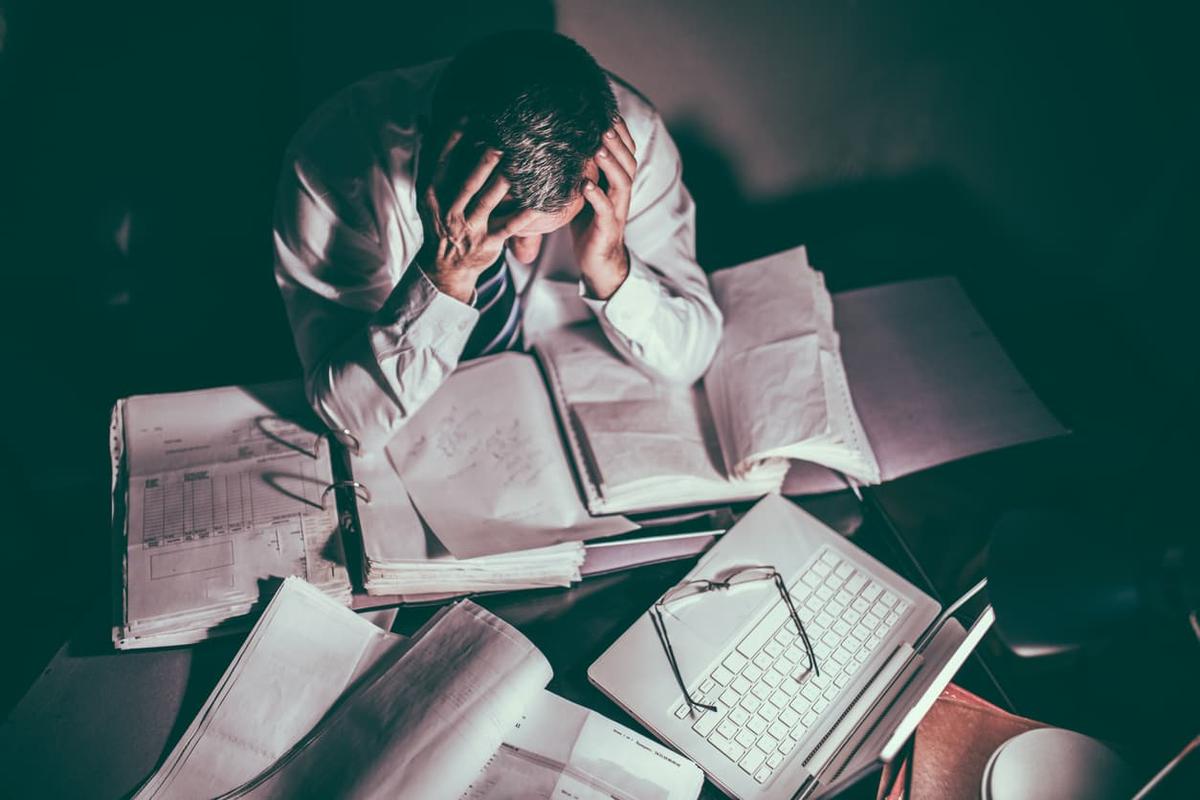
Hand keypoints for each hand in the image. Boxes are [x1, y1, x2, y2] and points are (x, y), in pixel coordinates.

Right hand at [417, 129, 535, 302]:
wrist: (444, 267)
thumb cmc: (441, 220)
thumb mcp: (429, 191)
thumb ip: (432, 156)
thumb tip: (425, 119)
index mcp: (433, 194)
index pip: (442, 164)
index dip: (454, 141)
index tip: (469, 119)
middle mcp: (448, 211)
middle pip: (467, 183)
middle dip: (483, 163)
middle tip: (501, 142)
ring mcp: (468, 229)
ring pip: (486, 202)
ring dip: (503, 183)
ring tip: (520, 165)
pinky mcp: (486, 244)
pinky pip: (507, 228)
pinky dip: (522, 216)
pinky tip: (537, 204)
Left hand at [572, 116, 636, 299]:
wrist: (597, 260)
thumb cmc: (589, 224)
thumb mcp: (586, 192)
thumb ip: (583, 170)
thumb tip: (564, 143)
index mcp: (617, 183)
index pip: (626, 153)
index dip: (621, 134)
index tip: (609, 114)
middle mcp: (621, 194)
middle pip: (628, 162)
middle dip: (617, 143)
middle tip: (604, 125)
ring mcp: (617, 210)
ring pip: (622, 183)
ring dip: (610, 165)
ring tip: (598, 149)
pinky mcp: (607, 228)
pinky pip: (606, 210)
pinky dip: (597, 196)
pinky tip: (586, 185)